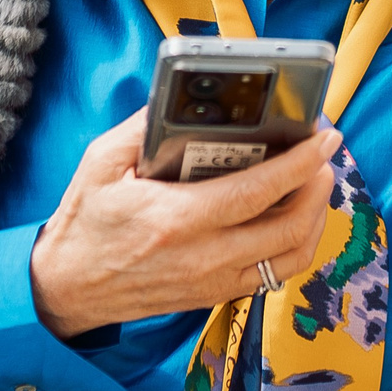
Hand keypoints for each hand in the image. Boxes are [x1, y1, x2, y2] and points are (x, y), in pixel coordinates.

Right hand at [29, 113, 341, 338]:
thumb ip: (142, 127)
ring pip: (291, 257)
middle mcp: (203, 257)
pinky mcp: (215, 295)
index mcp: (176, 219)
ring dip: (315, 219)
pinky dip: (295, 244)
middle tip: (324, 155)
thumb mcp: (101, 163)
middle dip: (318, 188)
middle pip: (288, 228)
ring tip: (315, 183)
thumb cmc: (84, 222)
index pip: (255, 192)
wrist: (66, 289)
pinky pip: (273, 275)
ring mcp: (213, 281)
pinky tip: (293, 216)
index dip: (299, 164)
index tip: (324, 137)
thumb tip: (181, 95)